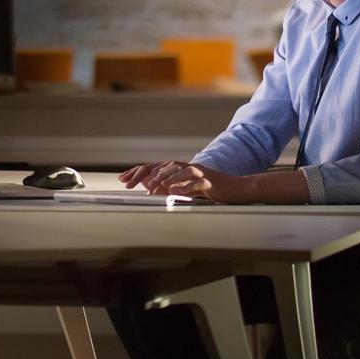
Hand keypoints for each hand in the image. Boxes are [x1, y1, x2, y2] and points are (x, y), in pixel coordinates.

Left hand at [119, 161, 243, 201]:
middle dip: (146, 174)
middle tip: (131, 184)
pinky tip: (175, 192)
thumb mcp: (188, 188)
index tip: (123, 179)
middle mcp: (189, 167)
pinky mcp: (210, 181)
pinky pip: (195, 182)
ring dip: (165, 178)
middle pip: (164, 165)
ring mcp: (200, 173)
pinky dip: (185, 186)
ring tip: (153, 187)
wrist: (236, 189)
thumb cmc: (212, 189)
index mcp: (181, 169)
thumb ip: (172, 186)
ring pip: (180, 170)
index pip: (156, 167)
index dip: (138, 172)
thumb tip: (152, 188)